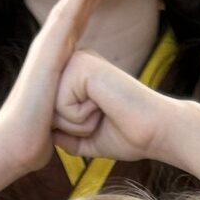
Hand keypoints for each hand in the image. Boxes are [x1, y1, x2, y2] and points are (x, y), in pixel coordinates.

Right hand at [0, 0, 125, 176]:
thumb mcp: (65, 112)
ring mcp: (48, 44)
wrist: (13, 145)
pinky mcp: (46, 52)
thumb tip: (85, 110)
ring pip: (74, 0)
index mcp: (60, 53)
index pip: (84, 13)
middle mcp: (52, 43)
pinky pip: (65, 17)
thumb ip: (75, 102)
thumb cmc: (37, 135)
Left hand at [52, 49, 171, 165]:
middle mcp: (76, 62)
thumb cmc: (128, 136)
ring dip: (78, 124)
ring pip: (52, 109)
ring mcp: (79, 61)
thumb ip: (64, 135)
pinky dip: (82, 118)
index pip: (50, 112)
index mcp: (77, 76)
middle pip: (47, 110)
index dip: (73, 130)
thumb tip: (42, 134)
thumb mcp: (87, 138)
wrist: (157, 132)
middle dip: (73, 128)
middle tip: (103, 118)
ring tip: (104, 112)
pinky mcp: (82, 67)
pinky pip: (62, 107)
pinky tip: (104, 107)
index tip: (103, 121)